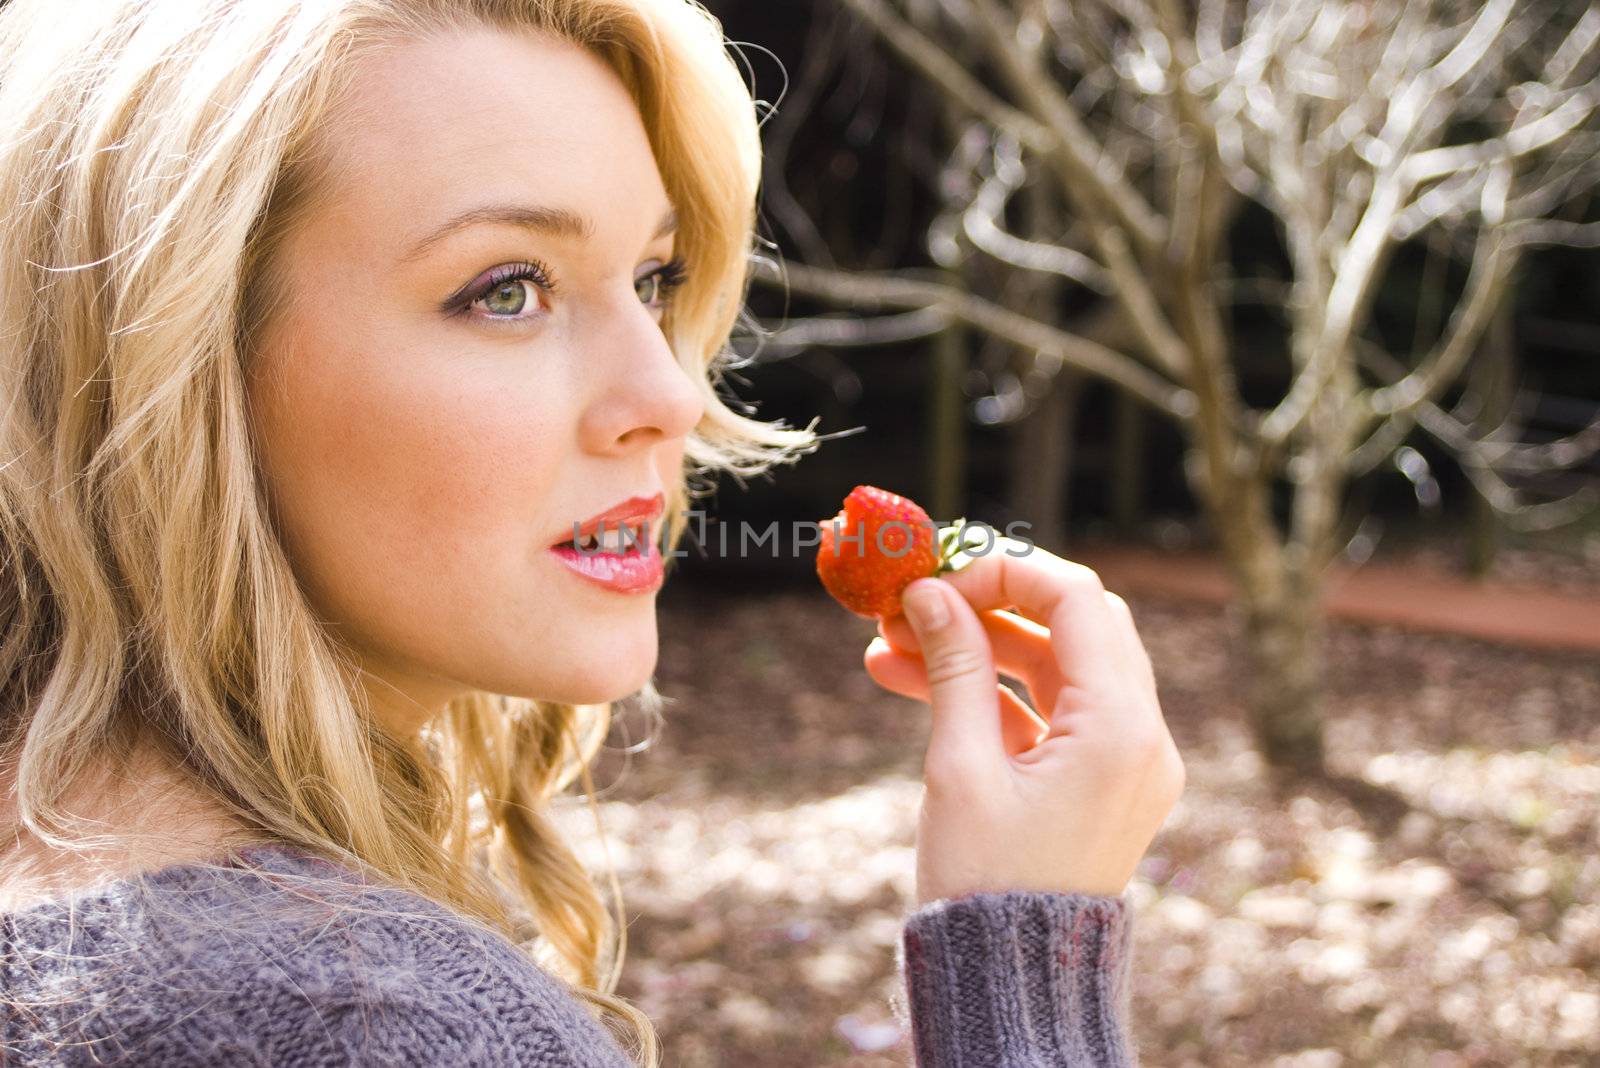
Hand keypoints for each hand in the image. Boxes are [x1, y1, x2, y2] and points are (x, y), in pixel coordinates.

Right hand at [863, 540, 1184, 904]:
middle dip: (988, 602)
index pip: (1076, 600)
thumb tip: (929, 590)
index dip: (1002, 571)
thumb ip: (953, 666)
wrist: (1013, 987)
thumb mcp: (960, 767)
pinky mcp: (1100, 782)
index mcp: (1121, 729)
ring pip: (1054, 667)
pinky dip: (988, 693)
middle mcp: (1142, 737)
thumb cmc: (985, 887)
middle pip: (1073, 624)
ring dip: (976, 648)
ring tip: (886, 645)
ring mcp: (1126, 761)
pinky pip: (1048, 713)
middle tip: (914, 596)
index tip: (933, 574)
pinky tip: (910, 680)